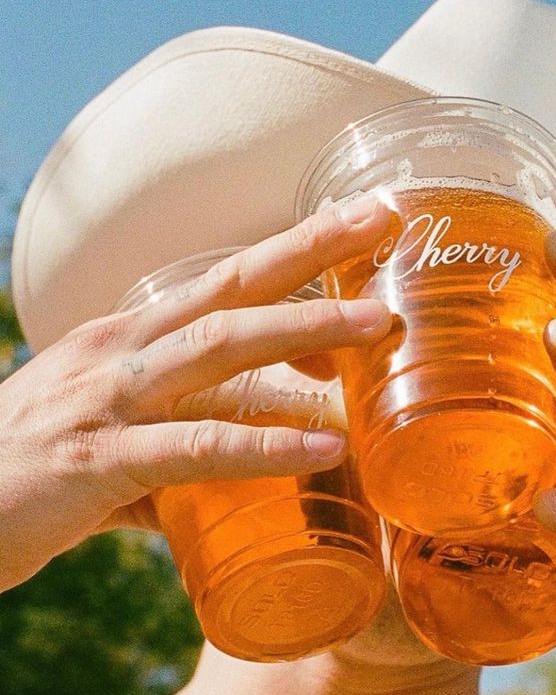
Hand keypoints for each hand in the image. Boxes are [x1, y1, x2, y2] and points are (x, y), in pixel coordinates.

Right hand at [0, 196, 391, 591]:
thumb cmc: (24, 471)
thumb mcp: (108, 437)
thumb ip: (176, 449)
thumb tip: (230, 474)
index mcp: (128, 338)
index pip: (223, 280)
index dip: (290, 251)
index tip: (354, 225)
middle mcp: (122, 350)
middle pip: (233, 285)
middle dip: (310, 250)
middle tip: (381, 220)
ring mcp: (110, 398)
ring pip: (221, 347)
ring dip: (305, 332)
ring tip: (377, 326)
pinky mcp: (97, 461)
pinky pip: (196, 449)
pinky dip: (263, 444)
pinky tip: (322, 448)